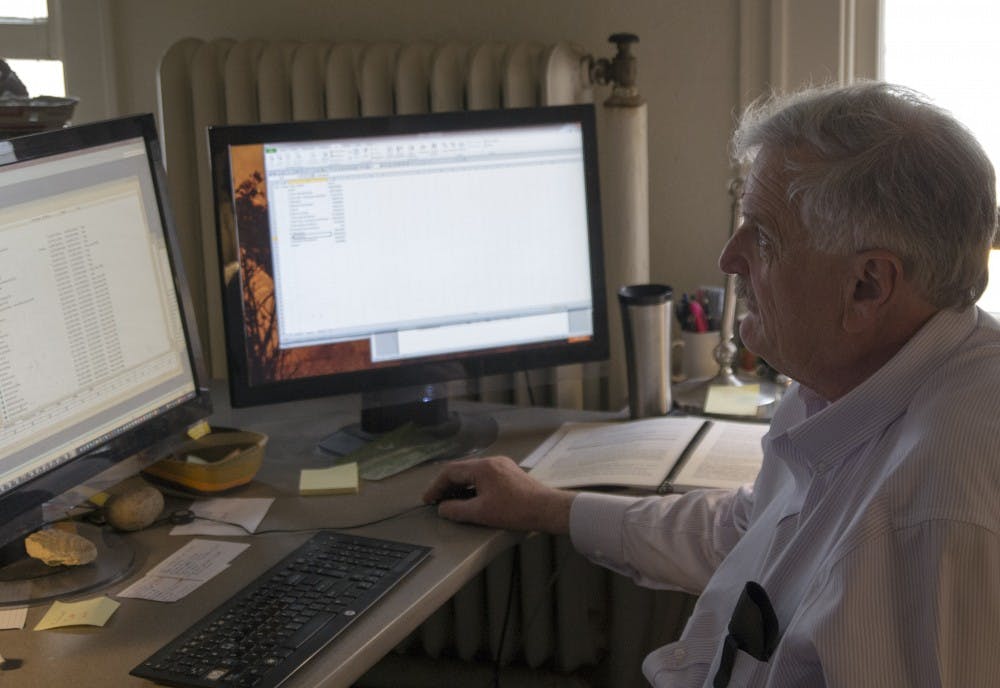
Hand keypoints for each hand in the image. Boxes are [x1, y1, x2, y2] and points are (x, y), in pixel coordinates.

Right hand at [422, 455, 574, 533]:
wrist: (547, 509)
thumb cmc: (515, 510)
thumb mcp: (481, 513)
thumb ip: (457, 510)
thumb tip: (442, 508)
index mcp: (482, 467)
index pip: (450, 472)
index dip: (436, 486)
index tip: (428, 500)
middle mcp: (491, 461)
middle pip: (461, 470)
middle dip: (447, 486)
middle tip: (437, 501)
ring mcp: (502, 466)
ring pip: (474, 473)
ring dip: (461, 486)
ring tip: (453, 502)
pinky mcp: (510, 473)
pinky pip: (485, 476)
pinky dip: (474, 486)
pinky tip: (473, 499)